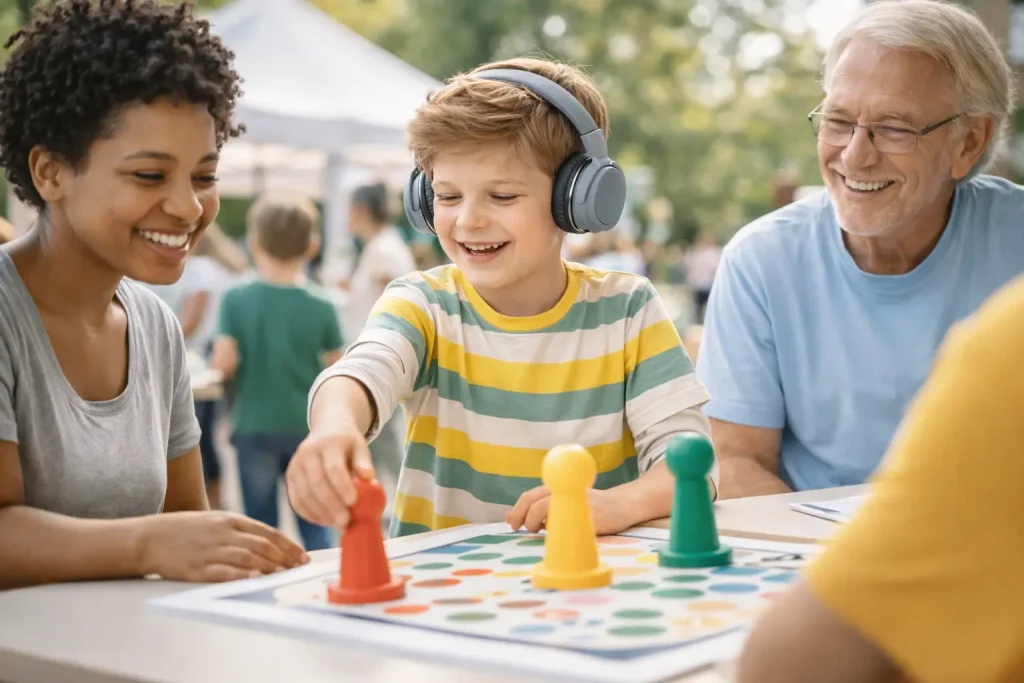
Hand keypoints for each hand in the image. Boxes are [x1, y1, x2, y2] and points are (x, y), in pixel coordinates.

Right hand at [140, 512, 308, 582]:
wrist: (149, 537)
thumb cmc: (184, 530)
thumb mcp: (215, 521)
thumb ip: (239, 530)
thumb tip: (267, 544)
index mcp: (230, 520)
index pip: (267, 532)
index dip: (288, 545)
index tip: (303, 556)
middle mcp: (223, 532)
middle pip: (262, 545)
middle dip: (285, 558)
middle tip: (299, 569)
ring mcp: (210, 549)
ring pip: (247, 556)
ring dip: (269, 566)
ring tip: (285, 574)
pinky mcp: (197, 567)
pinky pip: (223, 571)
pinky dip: (241, 574)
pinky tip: (255, 578)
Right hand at [285, 422, 374, 528]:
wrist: (326, 429)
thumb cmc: (347, 443)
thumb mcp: (360, 446)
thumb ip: (364, 463)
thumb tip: (369, 479)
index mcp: (328, 443)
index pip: (333, 468)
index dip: (342, 487)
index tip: (354, 502)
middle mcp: (307, 453)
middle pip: (316, 484)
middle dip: (332, 506)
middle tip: (346, 522)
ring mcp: (295, 466)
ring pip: (304, 495)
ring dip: (321, 514)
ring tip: (338, 524)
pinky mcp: (289, 477)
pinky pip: (296, 501)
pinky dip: (310, 515)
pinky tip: (325, 521)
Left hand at [505, 486, 636, 535]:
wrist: (622, 505)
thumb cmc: (589, 506)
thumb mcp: (562, 502)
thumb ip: (538, 507)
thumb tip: (508, 516)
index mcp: (558, 488)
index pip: (530, 496)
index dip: (517, 510)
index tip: (512, 523)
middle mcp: (566, 492)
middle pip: (534, 501)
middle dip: (522, 516)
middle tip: (519, 528)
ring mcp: (578, 504)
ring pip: (546, 509)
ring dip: (536, 522)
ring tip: (539, 531)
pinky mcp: (590, 516)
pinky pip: (568, 524)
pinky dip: (557, 530)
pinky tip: (560, 535)